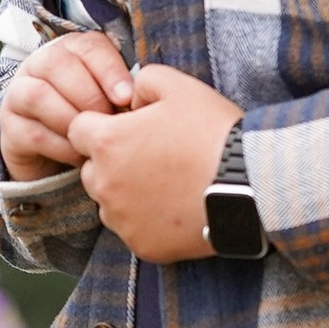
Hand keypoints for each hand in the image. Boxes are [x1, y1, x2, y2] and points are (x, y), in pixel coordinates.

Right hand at [0, 28, 136, 179]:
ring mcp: (19, 94)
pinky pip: (33, 133)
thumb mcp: (113, 101)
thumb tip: (145, 97)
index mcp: (71, 50)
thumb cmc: (95, 121)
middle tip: (109, 121)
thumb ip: (125, 91)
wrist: (58, 156)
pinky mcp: (10, 128)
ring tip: (92, 139)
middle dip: (88, 95)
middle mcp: (40, 65)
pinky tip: (79, 157)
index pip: (88, 46)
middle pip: (57, 65)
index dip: (109, 70)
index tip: (127, 97)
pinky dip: (60, 146)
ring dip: (71, 119)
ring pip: (39, 96)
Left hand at [70, 64, 243, 258]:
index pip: (78, 131)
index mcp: (107, 143)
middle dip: (112, 161)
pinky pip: (134, 231)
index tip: (127, 128)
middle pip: (92, 169)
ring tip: (168, 184)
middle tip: (153, 157)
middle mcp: (104, 185)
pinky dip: (149, 222)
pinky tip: (177, 208)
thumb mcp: (180, 86)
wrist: (250, 184)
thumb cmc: (213, 132)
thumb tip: (131, 98)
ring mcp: (122, 220)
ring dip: (128, 193)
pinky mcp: (142, 246)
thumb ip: (144, 81)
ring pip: (110, 203)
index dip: (101, 126)